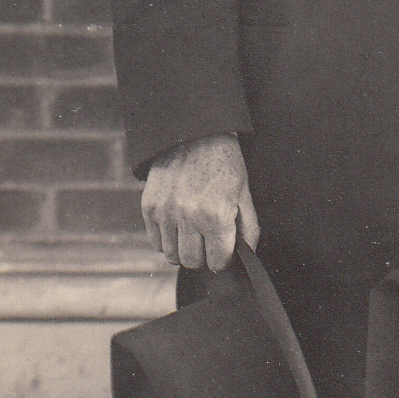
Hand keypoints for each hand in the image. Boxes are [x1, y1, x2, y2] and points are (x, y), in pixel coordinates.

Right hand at [141, 133, 260, 273]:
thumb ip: (248, 228)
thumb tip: (248, 253)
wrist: (194, 135)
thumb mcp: (244, 194)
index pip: (218, 261)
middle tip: (209, 245)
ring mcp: (166, 213)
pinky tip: (178, 228)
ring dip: (184, 251)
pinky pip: (155, 241)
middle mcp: (188, 217)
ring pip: (172, 255)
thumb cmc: (224, 164)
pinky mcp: (150, 207)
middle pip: (193, 262)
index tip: (225, 253)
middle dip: (204, 258)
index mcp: (216, 215)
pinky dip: (167, 241)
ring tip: (193, 236)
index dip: (224, 260)